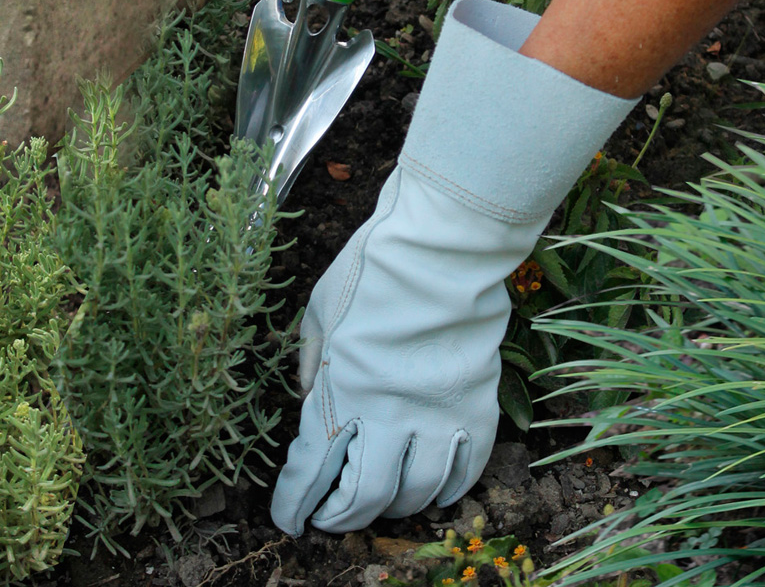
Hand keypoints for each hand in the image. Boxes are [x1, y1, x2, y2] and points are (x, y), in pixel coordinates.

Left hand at [270, 0, 637, 532]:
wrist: (441, 245)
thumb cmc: (374, 268)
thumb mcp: (319, 312)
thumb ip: (313, 365)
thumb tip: (314, 402)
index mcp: (340, 392)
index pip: (310, 471)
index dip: (295, 504)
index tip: (288, 518)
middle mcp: (387, 416)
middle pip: (362, 496)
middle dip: (339, 517)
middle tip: (331, 520)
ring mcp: (436, 414)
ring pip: (416, 492)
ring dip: (394, 507)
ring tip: (382, 503)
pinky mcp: (476, 404)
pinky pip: (466, 468)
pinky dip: (450, 489)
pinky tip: (436, 492)